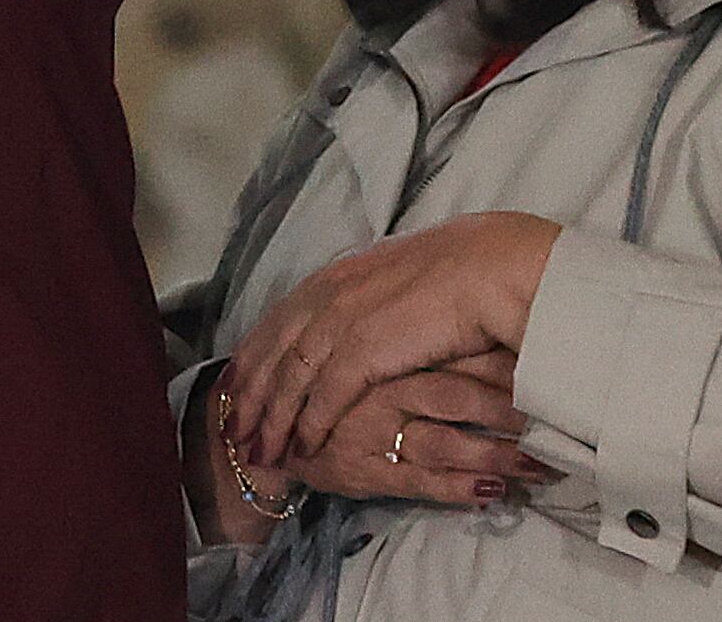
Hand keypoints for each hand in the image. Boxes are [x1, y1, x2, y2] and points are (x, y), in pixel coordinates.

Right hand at [195, 349, 552, 544]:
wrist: (258, 438)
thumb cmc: (314, 394)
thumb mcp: (353, 349)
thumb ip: (400, 332)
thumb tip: (475, 322)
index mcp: (381, 344)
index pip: (456, 348)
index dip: (507, 360)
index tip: (557, 365)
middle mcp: (380, 385)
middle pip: (460, 393)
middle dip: (516, 412)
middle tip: (569, 412)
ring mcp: (375, 427)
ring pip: (450, 439)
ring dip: (502, 455)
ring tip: (549, 468)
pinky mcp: (370, 469)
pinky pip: (423, 481)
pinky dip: (461, 489)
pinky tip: (495, 495)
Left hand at [225, 212, 562, 469]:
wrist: (491, 268)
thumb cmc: (460, 272)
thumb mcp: (396, 280)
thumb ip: (369, 299)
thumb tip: (363, 316)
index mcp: (333, 277)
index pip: (276, 323)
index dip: (253, 359)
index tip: (235, 388)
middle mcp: (325, 297)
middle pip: (271, 354)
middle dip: (247, 396)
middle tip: (231, 432)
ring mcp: (340, 323)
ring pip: (289, 381)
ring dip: (271, 421)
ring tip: (259, 453)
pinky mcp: (362, 351)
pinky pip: (324, 397)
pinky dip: (310, 425)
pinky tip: (304, 447)